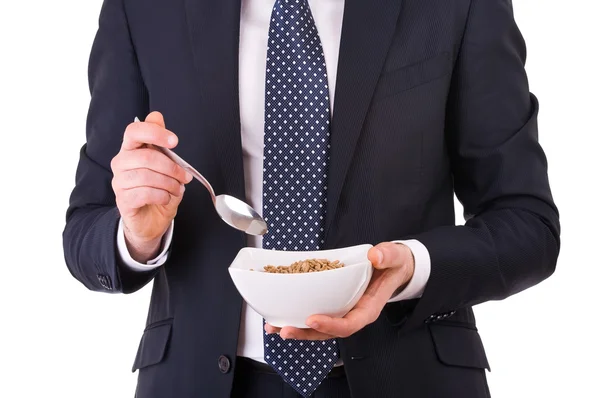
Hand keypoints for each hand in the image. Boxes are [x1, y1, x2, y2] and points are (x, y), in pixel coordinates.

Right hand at [111, 111, 191, 261]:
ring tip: (177, 189)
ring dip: (170, 184)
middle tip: (185, 177)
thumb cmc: (158, 188)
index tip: (175, 141)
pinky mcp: (123, 200)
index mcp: (131, 149)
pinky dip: (162, 196)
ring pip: (148, 176)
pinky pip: (146, 193)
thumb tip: (156, 116)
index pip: (134, 130)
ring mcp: (119, 182)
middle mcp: (120, 163)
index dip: (155, 132)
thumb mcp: (165, 164)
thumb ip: (161, 141)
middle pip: (147, 156)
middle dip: (172, 167)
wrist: (151, 219)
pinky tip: (166, 198)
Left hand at [265, 242, 414, 339]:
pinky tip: (279, 315)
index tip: (312, 318)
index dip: (330, 325)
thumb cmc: (393, 265)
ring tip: (274, 327)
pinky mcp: (333, 305)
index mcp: (368, 308)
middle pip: (328, 331)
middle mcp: (353, 314)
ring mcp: (342, 312)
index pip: (350, 324)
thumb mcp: (394, 257)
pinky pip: (314, 314)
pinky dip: (296, 316)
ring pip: (318, 328)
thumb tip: (376, 256)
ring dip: (296, 328)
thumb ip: (388, 256)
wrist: (393, 268)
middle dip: (305, 332)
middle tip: (284, 329)